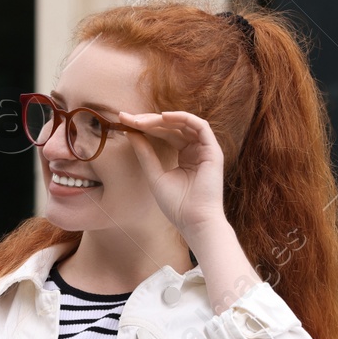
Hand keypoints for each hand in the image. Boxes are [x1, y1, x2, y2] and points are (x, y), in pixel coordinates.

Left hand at [114, 110, 228, 238]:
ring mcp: (205, 149)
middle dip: (149, 120)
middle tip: (127, 118)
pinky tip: (163, 117)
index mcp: (184, 156)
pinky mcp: (213, 150)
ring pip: (184, 123)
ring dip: (162, 119)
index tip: (124, 121)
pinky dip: (182, 118)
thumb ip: (145, 153)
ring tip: (141, 120)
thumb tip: (129, 132)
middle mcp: (195, 149)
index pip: (164, 134)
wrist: (193, 221)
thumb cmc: (176, 204)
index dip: (145, 126)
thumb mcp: (154, 174)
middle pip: (172, 127)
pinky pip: (200, 125)